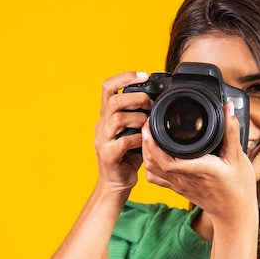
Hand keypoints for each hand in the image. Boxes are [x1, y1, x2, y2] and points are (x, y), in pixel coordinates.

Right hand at [93, 71, 152, 197]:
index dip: (125, 77)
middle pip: (113, 101)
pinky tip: (144, 141)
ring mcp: (102, 140)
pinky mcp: (108, 155)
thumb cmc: (128, 155)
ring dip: (138, 118)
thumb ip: (139, 114)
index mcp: (106, 115)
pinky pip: (123, 142)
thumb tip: (158, 98)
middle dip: (136, 99)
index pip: (108, 87)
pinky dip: (138, 139)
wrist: (115, 183)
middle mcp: (101, 125)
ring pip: (117, 119)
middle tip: (150, 105)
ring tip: (148, 124)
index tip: (144, 75)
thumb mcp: (133, 129)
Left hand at [141, 102, 257, 224]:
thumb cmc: (238, 187)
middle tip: (148, 124)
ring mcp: (179, 185)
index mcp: (198, 169)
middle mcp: (184, 178)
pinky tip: (154, 154)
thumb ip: (231, 130)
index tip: (150, 126)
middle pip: (152, 163)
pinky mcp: (178, 189)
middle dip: (145, 142)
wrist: (235, 213)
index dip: (153, 144)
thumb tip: (229, 107)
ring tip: (149, 136)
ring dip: (146, 153)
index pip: (166, 160)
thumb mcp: (238, 157)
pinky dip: (150, 165)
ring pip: (151, 170)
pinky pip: (156, 178)